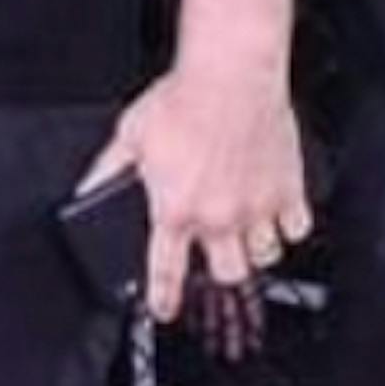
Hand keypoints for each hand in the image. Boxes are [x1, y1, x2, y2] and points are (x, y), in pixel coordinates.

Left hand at [80, 66, 310, 323]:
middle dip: (219, 273)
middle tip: (215, 258)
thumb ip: (108, 170)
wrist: (231, 75)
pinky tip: (278, 215)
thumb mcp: (129, 135)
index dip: (163, 297)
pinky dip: (289, 228)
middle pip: (226, 274)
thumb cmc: (181, 99)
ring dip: (255, 250)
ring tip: (245, 234)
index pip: (166, 270)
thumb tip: (86, 189)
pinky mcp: (289, 190)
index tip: (164, 310)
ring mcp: (257, 207)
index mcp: (175, 209)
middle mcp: (219, 217)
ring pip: (264, 256)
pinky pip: (298, 229)